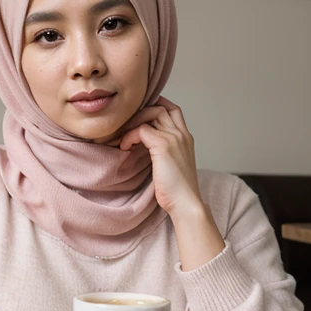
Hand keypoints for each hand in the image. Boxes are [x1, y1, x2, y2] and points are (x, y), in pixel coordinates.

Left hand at [120, 99, 202, 217]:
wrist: (185, 203)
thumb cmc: (177, 189)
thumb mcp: (172, 164)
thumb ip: (163, 150)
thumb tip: (143, 144)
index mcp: (185, 137)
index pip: (172, 109)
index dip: (156, 107)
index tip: (139, 117)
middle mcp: (181, 134)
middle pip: (160, 107)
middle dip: (140, 113)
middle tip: (126, 127)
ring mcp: (174, 138)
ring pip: (151, 113)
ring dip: (133, 122)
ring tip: (124, 138)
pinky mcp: (163, 145)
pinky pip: (141, 130)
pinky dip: (130, 137)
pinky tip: (125, 148)